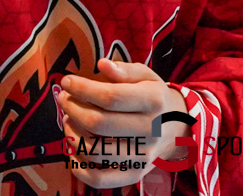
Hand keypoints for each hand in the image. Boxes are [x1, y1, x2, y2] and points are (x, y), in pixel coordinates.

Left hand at [57, 58, 191, 188]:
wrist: (178, 128)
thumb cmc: (153, 96)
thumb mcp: (145, 75)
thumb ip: (124, 70)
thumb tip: (103, 65)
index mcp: (152, 102)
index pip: (110, 97)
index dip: (82, 88)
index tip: (66, 81)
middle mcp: (150, 131)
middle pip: (98, 123)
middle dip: (72, 108)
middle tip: (64, 99)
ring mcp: (143, 156)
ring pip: (95, 150)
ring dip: (72, 134)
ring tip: (69, 120)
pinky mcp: (134, 173)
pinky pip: (101, 179)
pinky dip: (80, 168)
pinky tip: (72, 150)